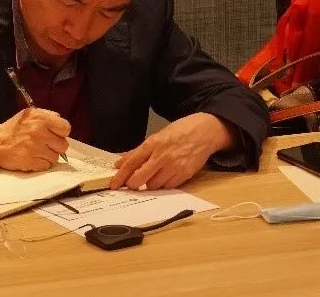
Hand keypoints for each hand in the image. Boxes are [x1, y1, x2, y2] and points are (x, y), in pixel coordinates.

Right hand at [0, 108, 70, 170]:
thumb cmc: (14, 129)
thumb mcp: (29, 114)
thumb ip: (47, 115)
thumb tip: (60, 122)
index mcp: (40, 118)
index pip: (66, 128)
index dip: (61, 133)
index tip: (54, 135)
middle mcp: (39, 132)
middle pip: (63, 145)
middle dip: (55, 146)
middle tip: (44, 144)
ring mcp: (36, 148)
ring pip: (55, 157)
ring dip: (48, 156)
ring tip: (37, 151)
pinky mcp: (32, 162)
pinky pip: (46, 166)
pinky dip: (41, 164)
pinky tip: (32, 158)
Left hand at [110, 113, 234, 189]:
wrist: (205, 131)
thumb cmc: (180, 132)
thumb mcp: (157, 136)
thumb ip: (138, 151)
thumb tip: (120, 163)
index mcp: (153, 144)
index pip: (131, 163)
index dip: (120, 176)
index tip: (114, 184)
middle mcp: (162, 156)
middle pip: (139, 179)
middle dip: (133, 184)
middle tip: (132, 183)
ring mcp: (174, 166)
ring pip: (154, 186)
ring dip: (150, 184)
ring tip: (154, 175)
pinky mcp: (185, 174)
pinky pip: (168, 187)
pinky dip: (164, 185)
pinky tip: (166, 176)